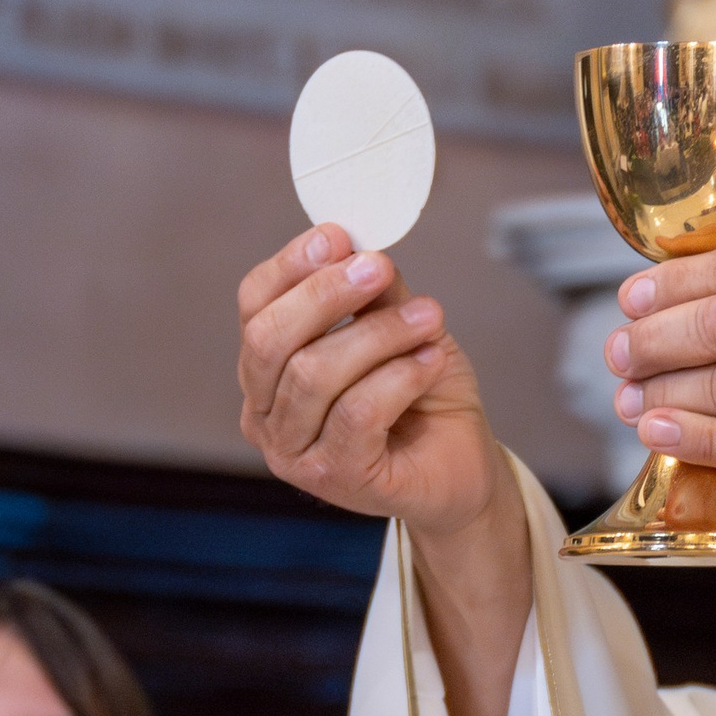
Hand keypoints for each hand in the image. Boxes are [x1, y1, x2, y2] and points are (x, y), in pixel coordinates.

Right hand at [237, 226, 506, 541]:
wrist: (461, 464)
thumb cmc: (422, 398)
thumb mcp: (397, 328)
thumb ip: (371, 293)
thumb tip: (357, 247)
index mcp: (266, 371)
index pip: (255, 308)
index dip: (290, 267)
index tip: (337, 237)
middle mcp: (265, 416)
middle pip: (270, 340)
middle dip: (325, 295)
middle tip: (378, 268)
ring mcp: (294, 454)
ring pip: (315, 374)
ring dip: (378, 334)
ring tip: (428, 317)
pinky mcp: (336, 478)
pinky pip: (356, 412)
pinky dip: (398, 376)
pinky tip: (430, 361)